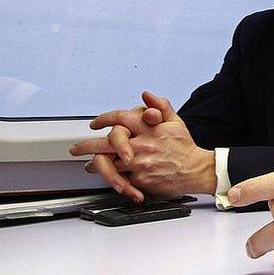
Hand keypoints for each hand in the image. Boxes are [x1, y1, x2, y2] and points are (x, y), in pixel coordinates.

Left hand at [70, 91, 214, 198]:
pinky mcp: (140, 179)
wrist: (196, 170)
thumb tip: (146, 95)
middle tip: (77, 148)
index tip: (95, 123)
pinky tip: (107, 177)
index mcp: (149, 128)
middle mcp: (143, 144)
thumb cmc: (184, 147)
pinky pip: (119, 179)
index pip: (120, 118)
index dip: (104, 119)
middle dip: (86, 145)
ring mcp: (140, 163)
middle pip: (106, 143)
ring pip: (108, 163)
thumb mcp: (175, 121)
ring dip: (95, 165)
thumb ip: (160, 106)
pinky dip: (111, 178)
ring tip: (90, 165)